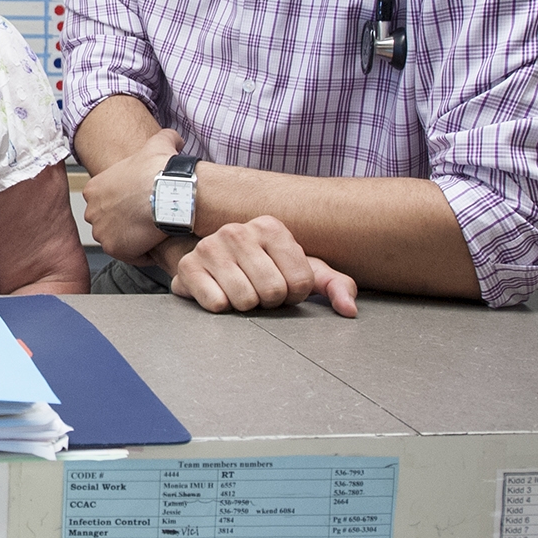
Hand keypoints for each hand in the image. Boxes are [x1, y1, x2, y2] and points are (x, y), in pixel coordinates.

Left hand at [80, 127, 182, 262]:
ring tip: (154, 231)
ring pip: (119, 239)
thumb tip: (175, 138)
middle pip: (110, 221)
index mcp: (94, 188)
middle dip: (127, 222)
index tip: (143, 203)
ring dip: (135, 238)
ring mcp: (101, 231)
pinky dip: (144, 253)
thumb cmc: (161, 171)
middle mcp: (92, 210)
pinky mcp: (114, 248)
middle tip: (149, 219)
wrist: (170, 194)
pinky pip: (131, 256)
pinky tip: (157, 242)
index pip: (107, 201)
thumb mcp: (158, 144)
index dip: (127, 204)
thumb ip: (163, 138)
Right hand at [169, 215, 356, 316]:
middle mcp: (238, 231)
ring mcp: (210, 247)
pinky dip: (221, 307)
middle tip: (260, 291)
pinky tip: (219, 292)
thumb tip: (349, 309)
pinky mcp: (188, 267)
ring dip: (246, 306)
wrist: (209, 261)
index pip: (301, 281)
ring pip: (245, 300)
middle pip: (273, 292)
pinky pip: (216, 304)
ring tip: (240, 291)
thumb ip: (333, 285)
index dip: (295, 294)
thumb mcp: (300, 270)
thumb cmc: (261, 267)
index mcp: (271, 227)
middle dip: (270, 301)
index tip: (283, 285)